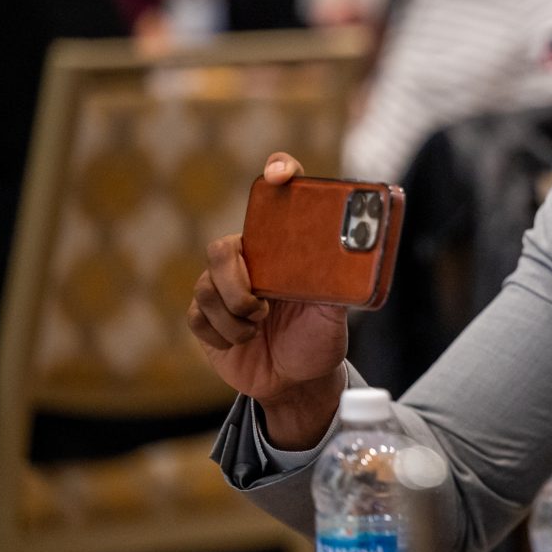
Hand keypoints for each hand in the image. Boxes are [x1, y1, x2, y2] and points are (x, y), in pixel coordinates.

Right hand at [186, 151, 347, 447]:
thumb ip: (338, 284)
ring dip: (235, 318)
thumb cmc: (321, 337)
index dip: (279, 170)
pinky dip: (223, 335)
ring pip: (207, 287)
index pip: (280, 194)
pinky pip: (198, 315)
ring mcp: (224, 284)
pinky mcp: (205, 315)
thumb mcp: (338, 311)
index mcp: (285, 247)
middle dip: (237, 282)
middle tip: (263, 307)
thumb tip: (354, 257)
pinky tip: (243, 342)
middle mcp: (252, 258)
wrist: (300, 381)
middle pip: (222, 248)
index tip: (280, 174)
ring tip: (260, 329)